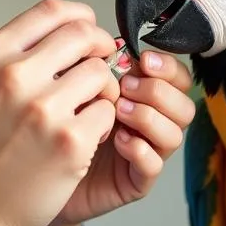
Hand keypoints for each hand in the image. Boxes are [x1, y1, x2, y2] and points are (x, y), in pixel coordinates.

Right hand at [0, 0, 119, 225]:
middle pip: (85, 35)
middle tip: (99, 72)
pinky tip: (82, 142)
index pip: (51, 10)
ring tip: (83, 115)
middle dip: (101, 50)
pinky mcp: (69, 142)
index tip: (89, 32)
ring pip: (102, 74)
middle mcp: (14, 75)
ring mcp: (43, 108)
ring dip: (102, 92)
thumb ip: (15, 58)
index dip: (81, 18)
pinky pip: (108, 113)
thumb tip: (69, 34)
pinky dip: (103, 126)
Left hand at [53, 48, 194, 225]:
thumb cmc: (59, 125)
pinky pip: (154, 166)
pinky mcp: (135, 181)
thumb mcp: (80, 87)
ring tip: (118, 112)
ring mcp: (147, 153)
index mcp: (144, 96)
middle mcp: (152, 124)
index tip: (144, 59)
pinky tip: (118, 141)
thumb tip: (116, 44)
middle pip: (185, 106)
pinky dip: (141, 151)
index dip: (168, 67)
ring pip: (175, 135)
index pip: (178, 78)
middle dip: (158, 92)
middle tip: (126, 87)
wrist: (40, 169)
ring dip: (149, 118)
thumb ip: (102, 68)